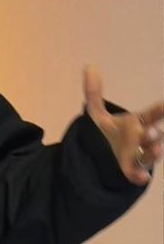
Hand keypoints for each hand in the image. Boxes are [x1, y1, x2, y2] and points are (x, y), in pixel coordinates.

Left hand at [83, 64, 163, 185]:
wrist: (103, 157)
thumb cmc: (109, 133)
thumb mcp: (98, 114)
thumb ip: (94, 93)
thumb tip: (88, 66)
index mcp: (139, 122)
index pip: (154, 114)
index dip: (161, 109)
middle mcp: (143, 138)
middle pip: (154, 135)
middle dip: (155, 134)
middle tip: (153, 132)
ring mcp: (139, 155)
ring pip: (151, 155)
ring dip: (154, 152)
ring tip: (156, 150)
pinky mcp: (131, 170)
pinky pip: (138, 174)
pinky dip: (141, 176)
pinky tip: (142, 178)